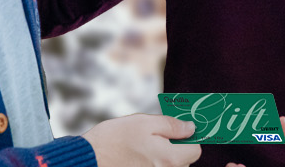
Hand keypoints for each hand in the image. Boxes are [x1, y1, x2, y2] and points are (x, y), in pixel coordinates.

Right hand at [82, 114, 201, 166]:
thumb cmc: (114, 139)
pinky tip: (138, 157)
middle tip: (156, 137)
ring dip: (163, 157)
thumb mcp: (145, 122)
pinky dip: (152, 164)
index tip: (179, 131)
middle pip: (184, 161)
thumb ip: (172, 125)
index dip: (189, 138)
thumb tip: (191, 128)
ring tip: (143, 147)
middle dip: (176, 148)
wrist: (89, 159)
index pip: (195, 150)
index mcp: (169, 158)